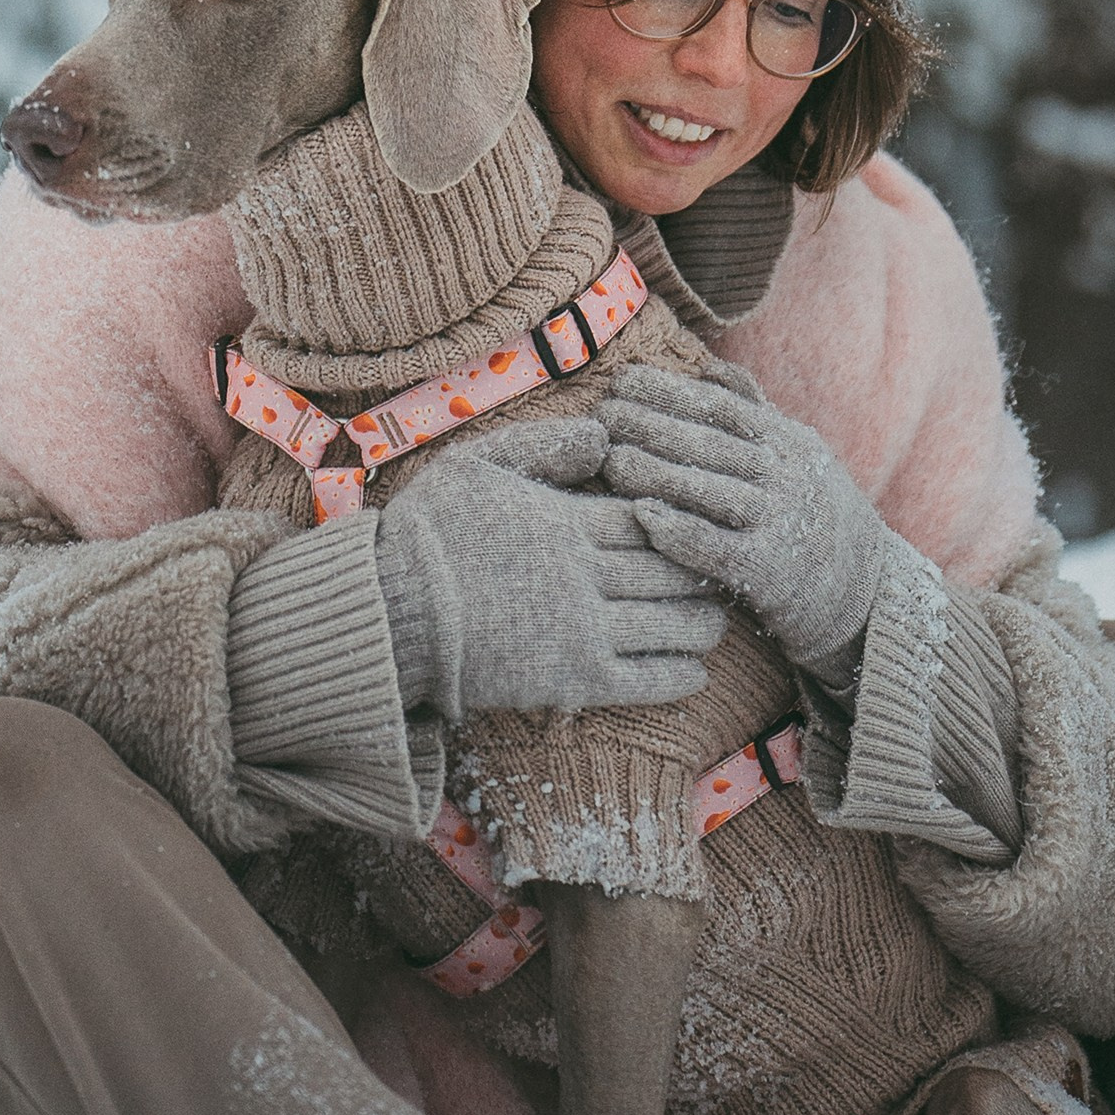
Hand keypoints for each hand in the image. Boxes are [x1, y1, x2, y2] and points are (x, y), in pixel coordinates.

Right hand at [373, 417, 728, 721]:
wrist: (391, 610)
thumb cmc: (430, 532)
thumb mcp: (479, 464)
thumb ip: (544, 445)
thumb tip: (605, 433)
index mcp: (566, 521)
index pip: (650, 517)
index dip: (681, 519)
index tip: (699, 519)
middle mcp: (584, 575)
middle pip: (671, 569)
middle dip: (703, 570)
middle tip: (723, 569)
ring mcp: (582, 630)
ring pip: (671, 625)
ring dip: (703, 623)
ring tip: (715, 619)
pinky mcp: (573, 680)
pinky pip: (646, 680)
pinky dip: (680, 675)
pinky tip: (694, 669)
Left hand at [599, 364, 899, 680]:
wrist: (866, 590)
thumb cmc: (815, 513)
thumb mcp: (799, 454)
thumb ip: (754, 411)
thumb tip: (710, 366)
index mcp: (788, 441)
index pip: (720, 407)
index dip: (669, 391)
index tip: (623, 379)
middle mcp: (786, 476)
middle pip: (708, 444)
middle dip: (650, 424)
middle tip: (601, 413)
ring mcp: (780, 523)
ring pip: (708, 491)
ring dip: (655, 473)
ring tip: (609, 459)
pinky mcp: (769, 572)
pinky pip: (717, 548)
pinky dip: (679, 531)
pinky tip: (642, 517)